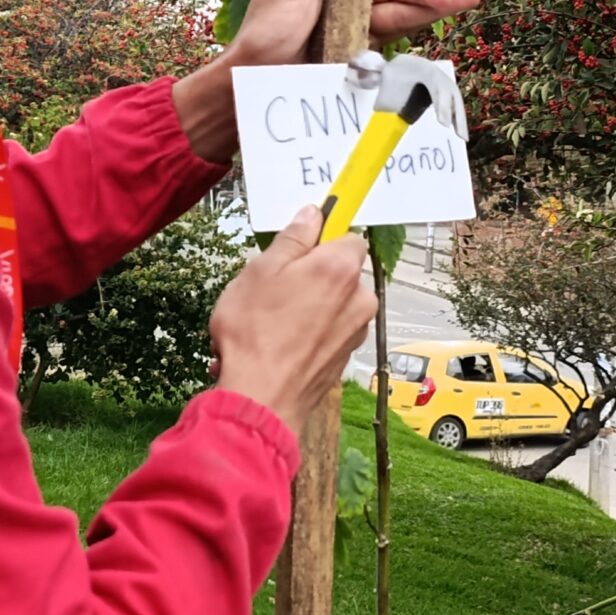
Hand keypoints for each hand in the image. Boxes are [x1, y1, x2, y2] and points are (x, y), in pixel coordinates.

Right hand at [207, 205, 376, 429]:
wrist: (261, 398)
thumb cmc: (256, 333)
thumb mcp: (261, 270)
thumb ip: (293, 239)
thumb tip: (312, 216)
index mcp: (341, 268)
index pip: (349, 235)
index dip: (322, 238)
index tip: (301, 243)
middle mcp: (359, 299)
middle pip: (339, 272)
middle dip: (309, 275)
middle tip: (271, 286)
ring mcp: (355, 331)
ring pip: (331, 304)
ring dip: (304, 307)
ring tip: (266, 322)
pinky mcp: (343, 358)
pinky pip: (325, 333)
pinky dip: (304, 334)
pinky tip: (273, 344)